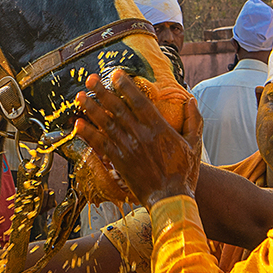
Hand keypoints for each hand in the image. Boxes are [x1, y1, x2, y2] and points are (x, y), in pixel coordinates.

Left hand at [76, 71, 202, 207]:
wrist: (170, 199)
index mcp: (158, 128)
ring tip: (80, 96)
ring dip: (91, 108)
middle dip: (102, 92)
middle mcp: (140, 135)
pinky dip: (88, 134)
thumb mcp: (195, 145)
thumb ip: (193, 121)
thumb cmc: (184, 173)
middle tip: (90, 79)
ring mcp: (127, 149)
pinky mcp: (118, 162)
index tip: (116, 73)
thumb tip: (191, 101)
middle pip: (117, 109)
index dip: (126, 86)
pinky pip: (100, 145)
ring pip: (106, 124)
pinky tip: (77, 124)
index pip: (139, 101)